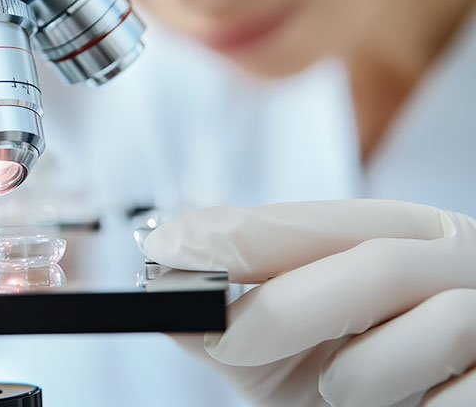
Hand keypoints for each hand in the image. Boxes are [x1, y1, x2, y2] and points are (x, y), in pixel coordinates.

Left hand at [144, 200, 475, 406]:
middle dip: (286, 305)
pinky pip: (464, 394)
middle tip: (223, 340)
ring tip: (340, 389)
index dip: (242, 233)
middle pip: (373, 261)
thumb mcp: (295, 354)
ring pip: (431, 323)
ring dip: (361, 372)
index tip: (170, 245)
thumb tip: (165, 295)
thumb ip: (235, 325)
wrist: (435, 404)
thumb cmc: (371, 380)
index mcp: (402, 234)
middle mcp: (458, 255)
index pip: (315, 221)